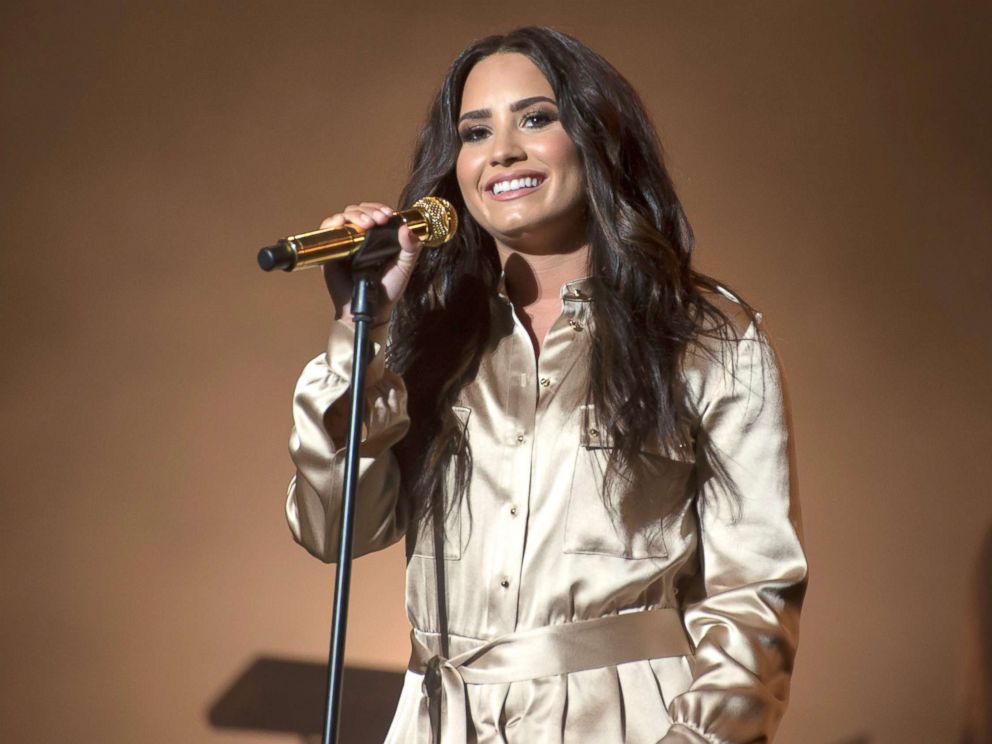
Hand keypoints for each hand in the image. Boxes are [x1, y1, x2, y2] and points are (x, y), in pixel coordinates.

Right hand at [320, 201, 423, 325]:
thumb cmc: (388, 290)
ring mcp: (346, 243)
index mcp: (379, 237)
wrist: (370, 311)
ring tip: (366, 224)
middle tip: (378, 220)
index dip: (379, 208)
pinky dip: (332, 223)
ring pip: (345, 216)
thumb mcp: (404, 267)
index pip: (376, 212)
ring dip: (354, 215)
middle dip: (369, 211)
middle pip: (359, 210)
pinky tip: (341, 223)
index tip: (387, 214)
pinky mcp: (332, 252)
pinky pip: (327, 231)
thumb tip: (408, 228)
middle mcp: (361, 237)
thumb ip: (411, 249)